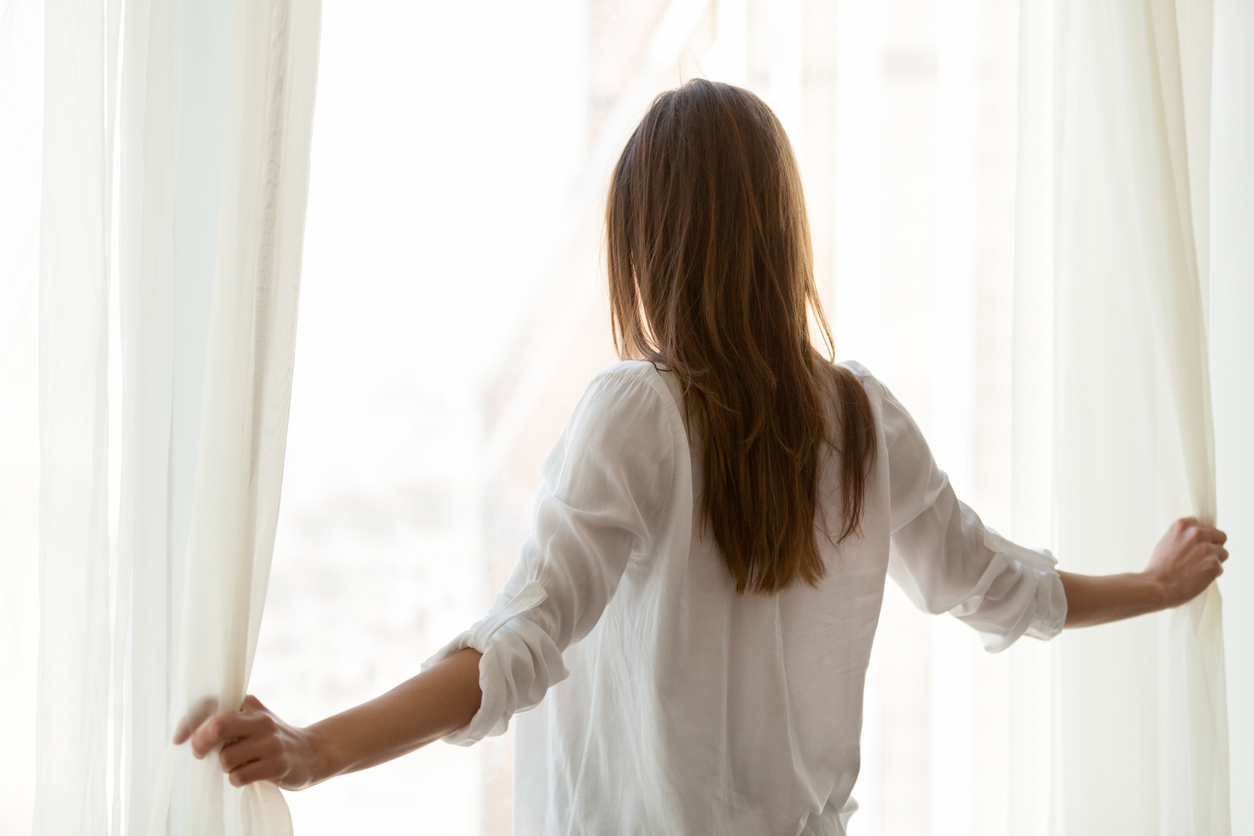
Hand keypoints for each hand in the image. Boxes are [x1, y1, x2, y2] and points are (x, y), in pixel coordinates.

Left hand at [173, 694, 324, 789]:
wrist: (312, 753)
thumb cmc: (272, 740)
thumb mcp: (254, 721)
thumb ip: (229, 720)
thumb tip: (192, 733)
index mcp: (250, 706)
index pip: (212, 703)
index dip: (189, 721)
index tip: (178, 739)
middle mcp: (261, 720)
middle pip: (218, 726)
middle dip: (201, 744)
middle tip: (200, 754)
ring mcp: (271, 742)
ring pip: (227, 758)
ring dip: (226, 767)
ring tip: (238, 765)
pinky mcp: (277, 764)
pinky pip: (240, 776)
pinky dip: (237, 779)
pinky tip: (248, 775)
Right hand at [1144, 517, 1227, 607]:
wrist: (1157, 586)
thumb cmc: (1159, 567)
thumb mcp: (1166, 541)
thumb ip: (1182, 536)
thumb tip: (1197, 539)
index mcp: (1182, 525)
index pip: (1204, 526)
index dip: (1201, 538)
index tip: (1194, 546)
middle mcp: (1196, 533)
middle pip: (1220, 536)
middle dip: (1214, 546)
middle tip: (1202, 558)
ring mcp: (1206, 549)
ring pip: (1223, 553)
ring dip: (1214, 561)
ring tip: (1198, 569)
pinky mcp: (1214, 564)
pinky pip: (1220, 568)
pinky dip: (1212, 574)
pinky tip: (1198, 577)